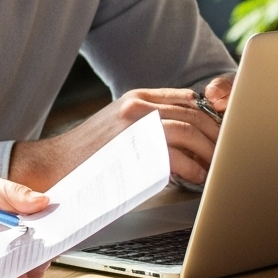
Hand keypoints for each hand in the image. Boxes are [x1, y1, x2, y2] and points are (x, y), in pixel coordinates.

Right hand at [9, 74, 234, 190]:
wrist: (51, 166)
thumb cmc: (86, 157)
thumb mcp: (117, 129)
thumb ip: (147, 126)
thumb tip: (183, 141)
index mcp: (137, 99)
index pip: (187, 99)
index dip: (211, 118)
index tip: (221, 136)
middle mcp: (138, 105)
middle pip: (194, 113)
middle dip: (216, 136)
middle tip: (227, 156)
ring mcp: (135, 124)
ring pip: (189, 129)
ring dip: (208, 151)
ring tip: (215, 168)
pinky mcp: (133, 147)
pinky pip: (175, 153)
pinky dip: (192, 167)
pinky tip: (197, 178)